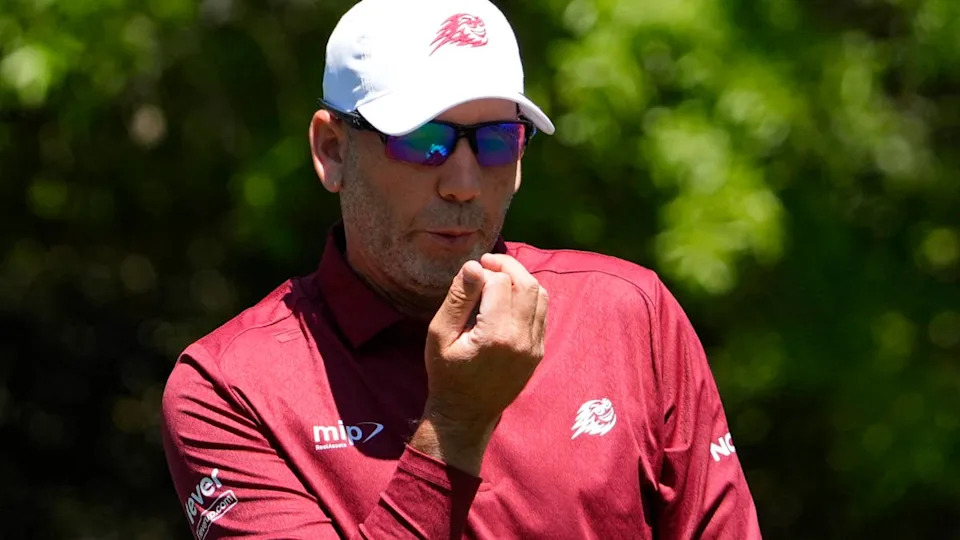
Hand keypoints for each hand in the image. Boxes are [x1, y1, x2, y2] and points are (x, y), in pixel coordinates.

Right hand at [410, 254, 548, 473]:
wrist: (466, 415)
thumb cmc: (446, 374)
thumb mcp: (440, 335)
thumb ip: (458, 298)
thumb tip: (473, 266)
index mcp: (495, 335)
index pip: (499, 283)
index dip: (483, 271)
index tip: (468, 274)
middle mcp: (521, 339)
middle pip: (526, 284)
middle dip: (507, 266)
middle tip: (487, 263)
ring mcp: (534, 347)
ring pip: (540, 295)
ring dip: (521, 280)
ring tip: (498, 279)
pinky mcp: (538, 351)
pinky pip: (542, 313)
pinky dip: (528, 297)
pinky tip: (508, 299)